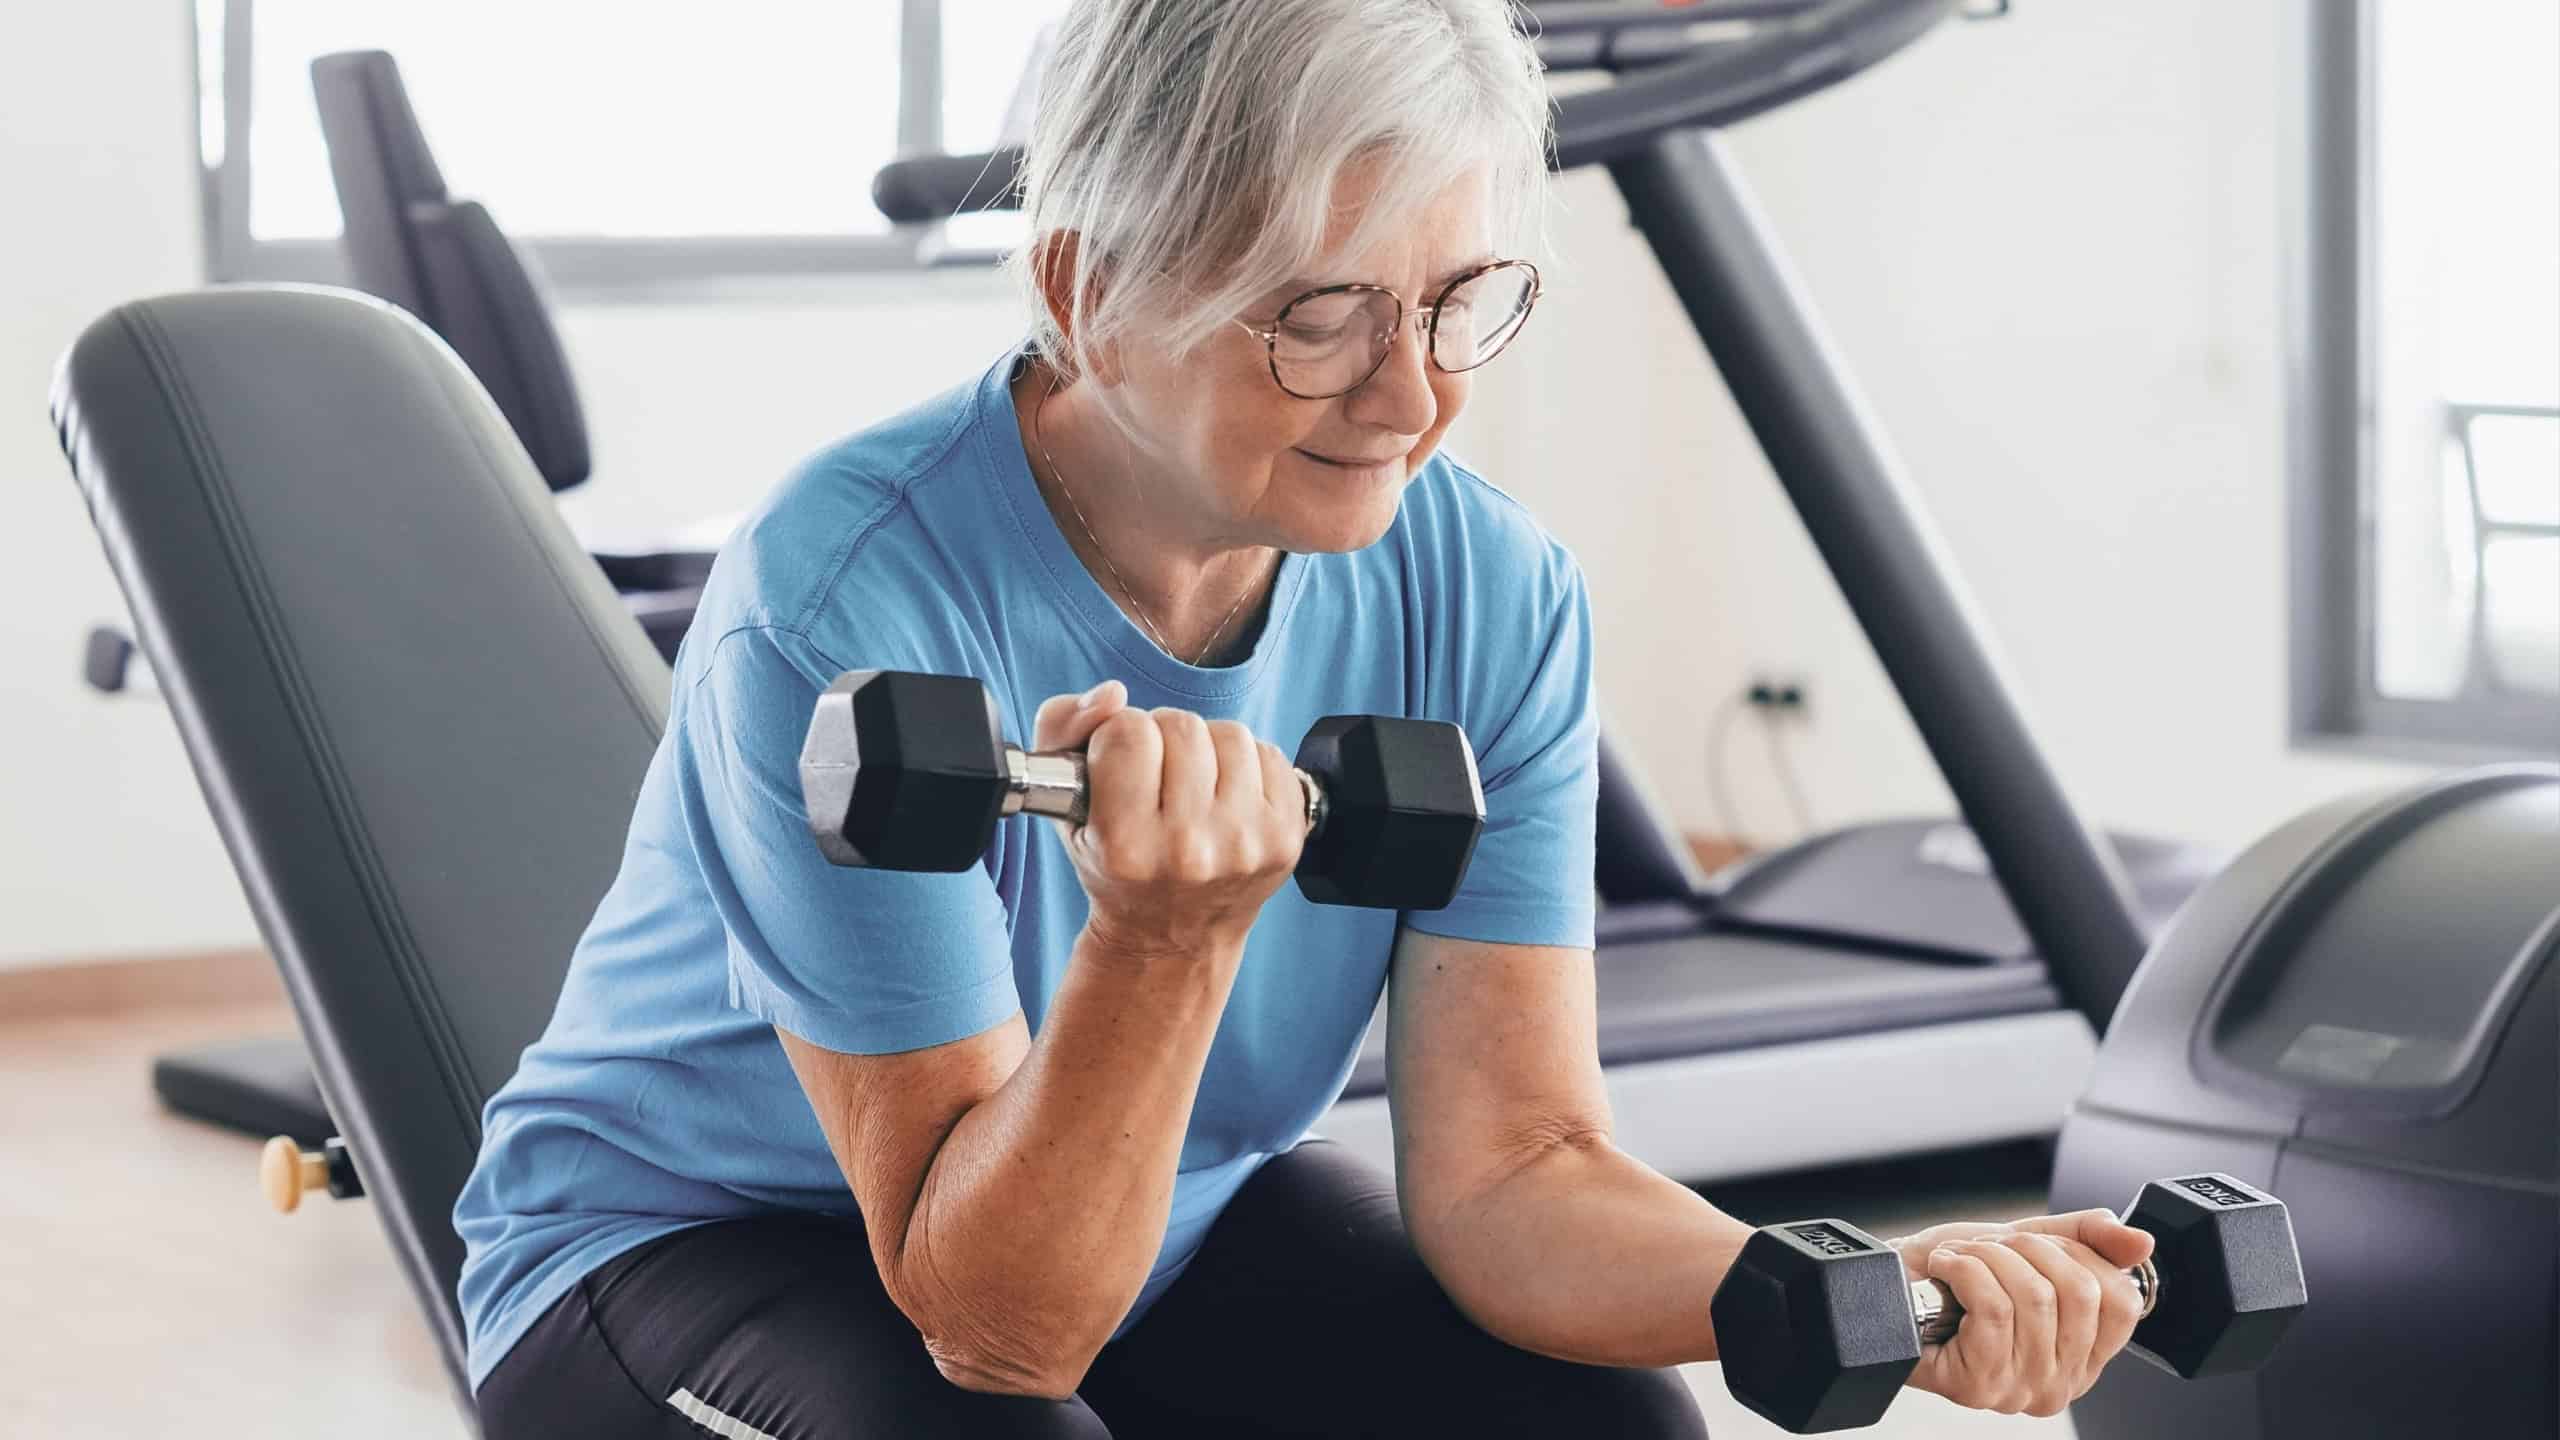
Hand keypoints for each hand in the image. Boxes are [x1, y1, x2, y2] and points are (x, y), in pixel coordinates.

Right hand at [1030, 681, 1305, 960]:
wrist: (1172, 935)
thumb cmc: (1114, 864)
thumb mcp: (1063, 806)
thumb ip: (1061, 727)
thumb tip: (1113, 695)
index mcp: (1126, 847)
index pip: (1128, 732)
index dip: (1118, 738)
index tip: (1119, 769)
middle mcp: (1189, 850)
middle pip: (1182, 726)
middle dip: (1164, 740)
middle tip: (1157, 780)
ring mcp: (1244, 845)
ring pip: (1229, 733)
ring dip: (1208, 749)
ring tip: (1193, 786)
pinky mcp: (1286, 837)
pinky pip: (1269, 753)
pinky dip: (1246, 765)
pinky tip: (1227, 797)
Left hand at [1885, 1210, 2155, 1417]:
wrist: (1886, 1286)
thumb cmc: (1950, 1274)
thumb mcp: (2027, 1243)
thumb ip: (2087, 1238)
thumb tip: (2142, 1242)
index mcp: (2080, 1356)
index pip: (2122, 1301)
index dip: (2079, 1254)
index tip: (2034, 1243)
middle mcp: (2057, 1384)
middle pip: (2079, 1293)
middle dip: (2027, 1248)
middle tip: (1989, 1247)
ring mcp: (2018, 1390)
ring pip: (2034, 1297)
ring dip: (1987, 1256)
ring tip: (1960, 1259)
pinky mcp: (1977, 1387)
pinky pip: (1993, 1307)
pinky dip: (1963, 1269)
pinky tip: (1945, 1270)